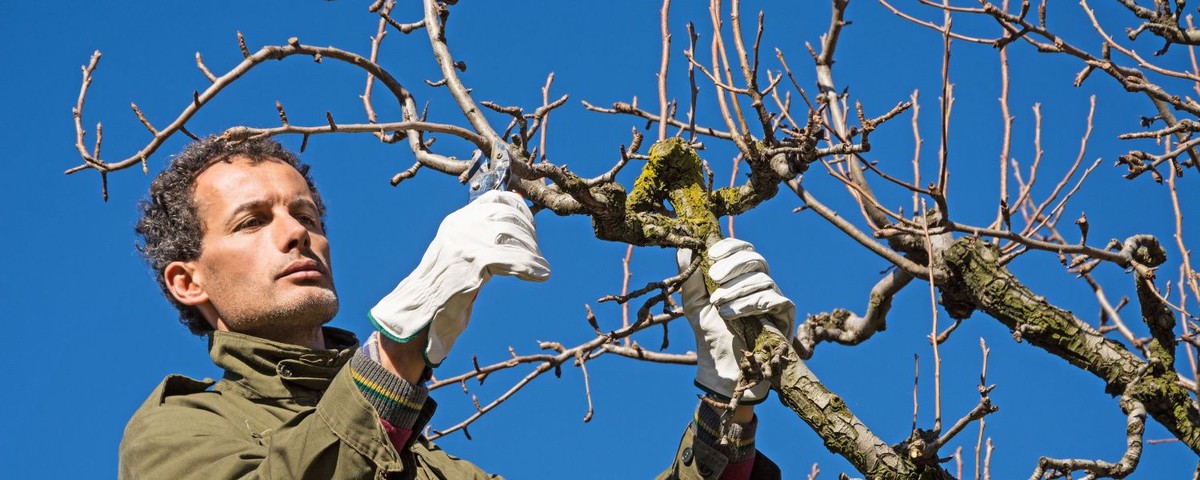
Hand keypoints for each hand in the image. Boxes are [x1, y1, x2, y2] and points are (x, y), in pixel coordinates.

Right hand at [370, 190, 549, 366]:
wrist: (418, 311)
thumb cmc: (446, 287)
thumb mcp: (465, 254)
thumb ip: (486, 238)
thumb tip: (517, 217)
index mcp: (457, 221)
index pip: (494, 198)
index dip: (518, 208)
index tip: (531, 224)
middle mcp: (460, 226)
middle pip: (507, 214)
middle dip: (529, 232)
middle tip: (536, 251)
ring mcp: (465, 242)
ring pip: (513, 234)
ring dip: (531, 251)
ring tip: (539, 267)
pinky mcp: (472, 262)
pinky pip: (512, 258)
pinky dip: (530, 266)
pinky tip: (540, 275)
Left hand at [678, 238, 794, 403]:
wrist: (722, 368)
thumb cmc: (709, 334)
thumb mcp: (693, 302)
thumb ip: (689, 275)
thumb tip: (685, 248)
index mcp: (740, 276)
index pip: (743, 249)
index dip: (730, 247)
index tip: (712, 254)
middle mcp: (759, 284)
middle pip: (756, 259)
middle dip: (733, 265)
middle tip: (714, 277)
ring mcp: (773, 299)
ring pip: (763, 279)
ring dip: (736, 290)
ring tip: (718, 306)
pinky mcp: (785, 315)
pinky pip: (773, 299)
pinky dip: (750, 303)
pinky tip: (732, 314)